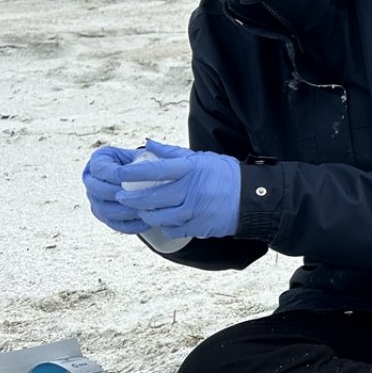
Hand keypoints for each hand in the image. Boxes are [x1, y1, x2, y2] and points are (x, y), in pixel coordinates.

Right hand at [82, 145, 151, 233]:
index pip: (100, 170)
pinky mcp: (102, 216)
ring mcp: (94, 200)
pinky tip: (146, 221)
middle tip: (140, 196)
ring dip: (125, 211)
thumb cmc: (147, 163)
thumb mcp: (146, 154)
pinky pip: (114, 224)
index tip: (133, 178)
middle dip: (119, 194)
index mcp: (98, 161)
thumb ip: (149, 150)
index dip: (115, 175)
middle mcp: (90, 180)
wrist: (143, 179)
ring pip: (105, 210)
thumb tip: (151, 146)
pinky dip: (130, 224)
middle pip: (98, 191)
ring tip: (144, 210)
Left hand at [115, 139, 240, 239]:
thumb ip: (173, 154)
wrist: (252, 197)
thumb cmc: (224, 174)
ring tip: (141, 210)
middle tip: (122, 197)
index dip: (133, 172)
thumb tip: (148, 144)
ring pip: (160, 216)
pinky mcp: (200, 226)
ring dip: (147, 214)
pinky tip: (162, 220)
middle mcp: (192, 190)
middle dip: (133, 198)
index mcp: (191, 169)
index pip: (155, 170)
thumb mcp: (201, 158)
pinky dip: (164, 225)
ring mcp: (196, 210)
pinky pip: (173, 229)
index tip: (119, 173)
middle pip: (153, 196)